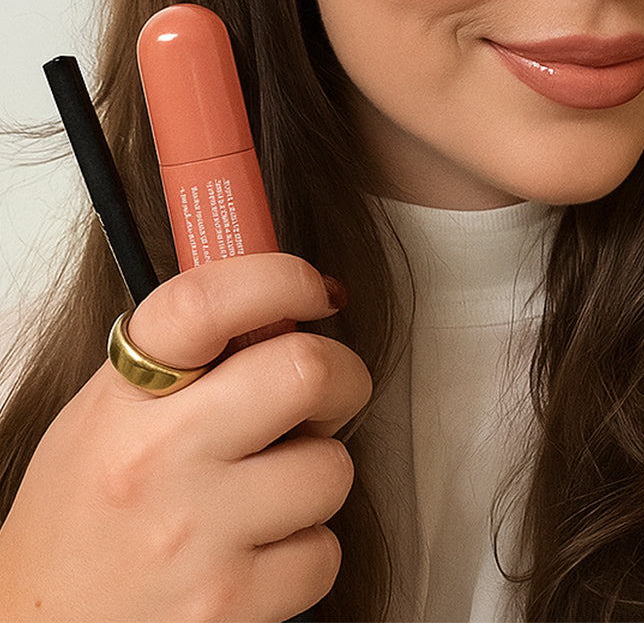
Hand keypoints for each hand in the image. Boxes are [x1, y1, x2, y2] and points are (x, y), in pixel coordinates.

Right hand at [0, 253, 369, 621]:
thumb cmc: (81, 519)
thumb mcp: (107, 413)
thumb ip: (187, 358)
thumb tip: (284, 309)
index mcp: (127, 397)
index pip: (209, 301)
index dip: (280, 276)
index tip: (309, 290)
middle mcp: (160, 459)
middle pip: (307, 371)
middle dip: (340, 375)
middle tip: (323, 390)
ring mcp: (198, 536)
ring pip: (332, 467)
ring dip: (317, 473)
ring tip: (268, 488)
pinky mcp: (232, 605)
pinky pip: (324, 551)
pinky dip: (306, 549)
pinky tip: (259, 550)